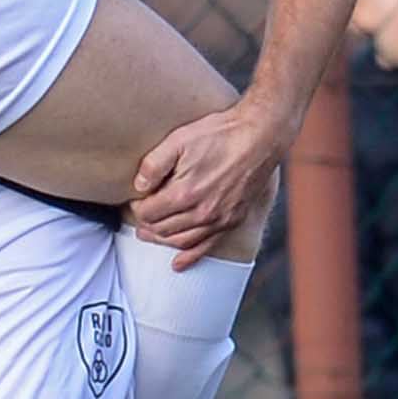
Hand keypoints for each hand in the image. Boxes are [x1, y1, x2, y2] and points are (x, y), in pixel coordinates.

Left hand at [127, 100, 288, 266]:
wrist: (260, 137)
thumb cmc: (220, 134)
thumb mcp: (179, 139)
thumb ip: (154, 164)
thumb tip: (138, 186)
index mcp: (184, 193)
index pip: (148, 213)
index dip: (137, 207)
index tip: (137, 198)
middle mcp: (201, 213)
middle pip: (162, 229)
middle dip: (146, 224)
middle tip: (139, 215)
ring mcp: (219, 220)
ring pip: (180, 241)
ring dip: (161, 240)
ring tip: (148, 235)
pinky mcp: (232, 221)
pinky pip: (207, 246)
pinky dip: (189, 257)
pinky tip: (177, 264)